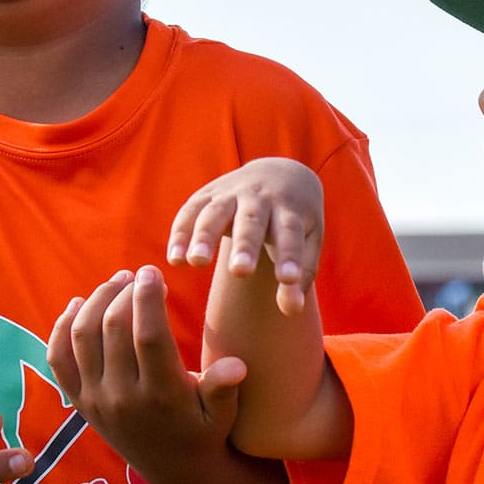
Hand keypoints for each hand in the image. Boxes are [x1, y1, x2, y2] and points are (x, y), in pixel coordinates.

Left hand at [45, 267, 247, 483]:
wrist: (175, 469)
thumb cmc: (206, 431)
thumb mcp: (224, 414)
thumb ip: (224, 387)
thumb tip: (237, 366)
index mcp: (162, 395)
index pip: (148, 337)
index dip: (148, 299)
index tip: (153, 271)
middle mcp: (123, 397)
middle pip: (113, 329)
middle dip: (125, 292)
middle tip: (139, 275)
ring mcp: (96, 400)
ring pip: (82, 336)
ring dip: (97, 301)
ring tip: (118, 283)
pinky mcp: (80, 402)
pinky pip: (58, 359)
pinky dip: (61, 327)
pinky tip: (78, 304)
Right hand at [168, 157, 323, 313]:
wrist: (278, 173)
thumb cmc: (296, 221)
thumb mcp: (308, 242)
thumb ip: (299, 276)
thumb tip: (291, 310)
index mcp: (290, 210)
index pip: (291, 233)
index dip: (290, 257)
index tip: (288, 281)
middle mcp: (261, 198)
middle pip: (252, 221)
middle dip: (245, 245)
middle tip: (240, 272)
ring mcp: (232, 193)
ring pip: (216, 212)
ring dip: (204, 236)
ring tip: (196, 263)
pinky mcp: (207, 194)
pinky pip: (190, 211)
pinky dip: (180, 234)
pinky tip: (174, 260)